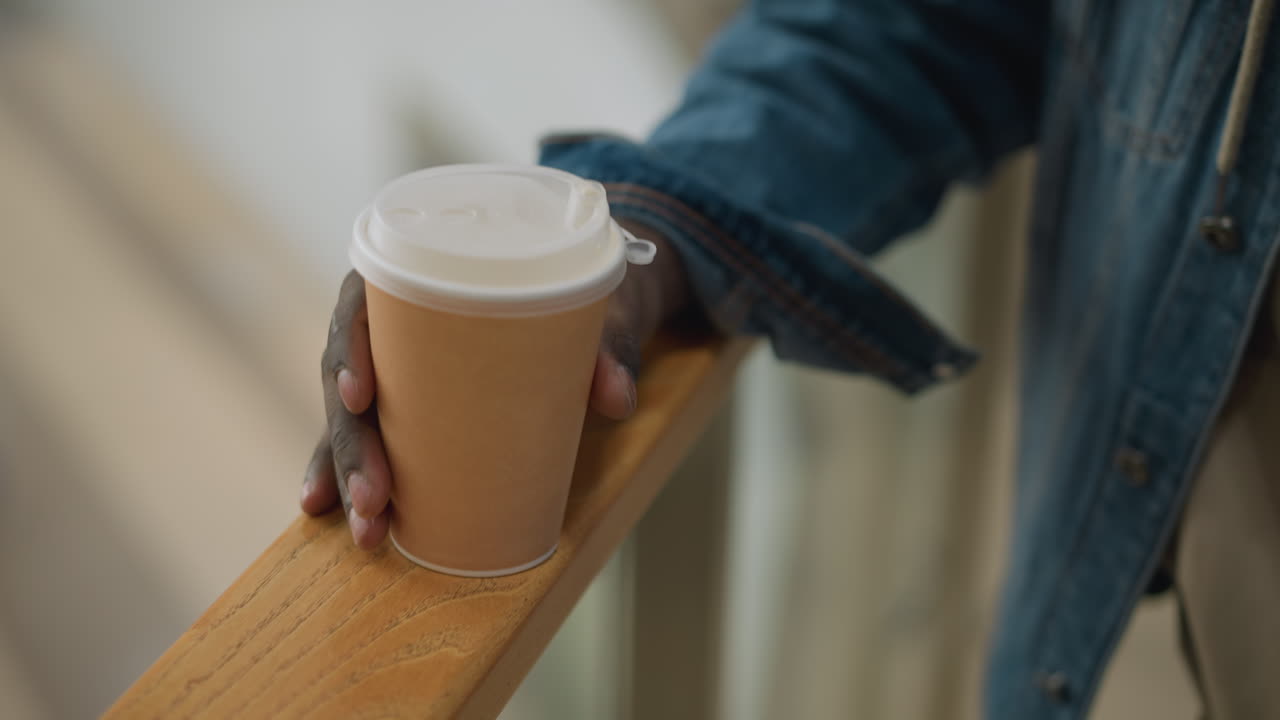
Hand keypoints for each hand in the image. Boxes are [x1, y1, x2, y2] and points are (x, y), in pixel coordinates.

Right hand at [301, 222, 690, 548]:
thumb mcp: (602, 309)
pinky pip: (364, 438)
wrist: (596, 309)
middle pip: (348, 379)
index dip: (352, 349)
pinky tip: (326, 513)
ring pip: (350, 420)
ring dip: (347, 474)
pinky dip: (343, 476)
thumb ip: (609, 346)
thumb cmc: (581, 295)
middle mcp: (392, 323)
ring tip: (366, 530)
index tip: (361, 397)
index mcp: (418, 278)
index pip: (364, 306)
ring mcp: (395, 369)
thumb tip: (616, 399)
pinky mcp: (408, 406)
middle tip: (374, 499)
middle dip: (352, 444)